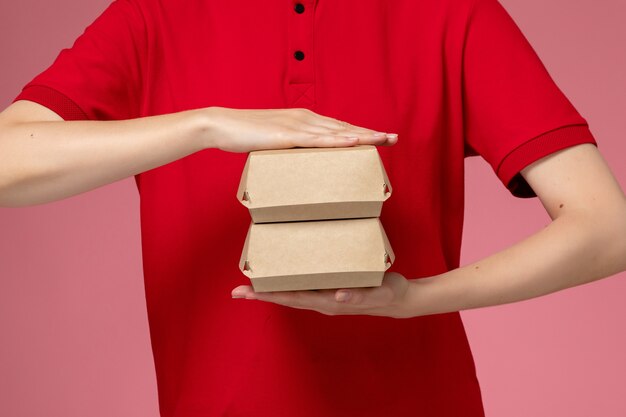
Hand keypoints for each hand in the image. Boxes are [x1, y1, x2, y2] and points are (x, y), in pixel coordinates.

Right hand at [202, 106, 397, 152]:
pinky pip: (318, 139)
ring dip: (363, 135)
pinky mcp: (288, 135)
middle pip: (344, 127)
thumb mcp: (273, 143)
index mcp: (303, 121)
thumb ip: (289, 150)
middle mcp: (306, 119)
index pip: (338, 127)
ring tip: (384, 140)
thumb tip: (300, 165)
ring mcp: (298, 126)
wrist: (222, 125)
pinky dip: (339, 140)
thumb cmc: (245, 136)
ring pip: (337, 132)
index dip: (361, 132)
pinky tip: (355, 141)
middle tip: (394, 138)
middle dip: (371, 133)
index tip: (380, 137)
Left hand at [231, 272, 413, 317]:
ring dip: (271, 288)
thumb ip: (359, 295)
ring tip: (252, 281)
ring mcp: (324, 296)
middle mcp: (321, 301)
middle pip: (285, 297)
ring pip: (292, 292)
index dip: (267, 295)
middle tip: (236, 290)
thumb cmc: (388, 293)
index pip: (291, 298)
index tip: (246, 292)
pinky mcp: (330, 288)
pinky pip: (304, 285)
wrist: (398, 298)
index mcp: (328, 302)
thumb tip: (337, 295)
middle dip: (260, 293)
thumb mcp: (377, 293)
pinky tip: (281, 275)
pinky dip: (288, 281)